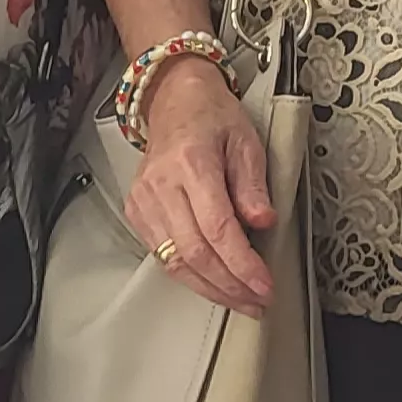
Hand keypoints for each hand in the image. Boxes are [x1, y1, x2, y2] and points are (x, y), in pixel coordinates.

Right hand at [123, 59, 276, 316]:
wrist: (174, 100)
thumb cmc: (212, 116)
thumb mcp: (247, 141)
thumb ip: (254, 185)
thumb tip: (263, 222)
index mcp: (192, 162)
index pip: (217, 228)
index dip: (242, 264)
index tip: (264, 285)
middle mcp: (162, 185)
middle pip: (195, 252)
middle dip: (230, 286)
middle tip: (257, 301)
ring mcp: (144, 200)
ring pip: (175, 262)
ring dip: (211, 288)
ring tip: (240, 300)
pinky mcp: (137, 212)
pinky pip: (162, 255)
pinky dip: (189, 275)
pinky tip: (213, 283)